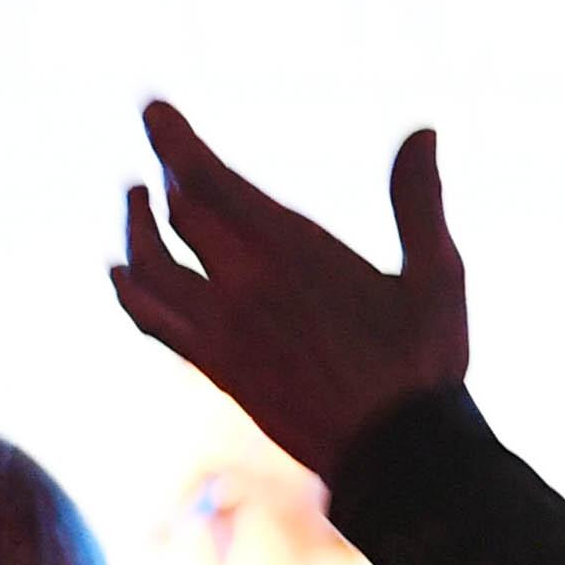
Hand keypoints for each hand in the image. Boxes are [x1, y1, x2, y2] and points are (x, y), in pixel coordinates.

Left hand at [114, 106, 473, 485]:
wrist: (395, 456)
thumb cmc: (423, 365)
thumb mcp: (438, 276)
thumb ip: (419, 201)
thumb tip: (424, 131)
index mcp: (291, 251)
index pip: (208, 180)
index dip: (173, 140)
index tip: (153, 108)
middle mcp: (242, 285)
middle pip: (176, 213)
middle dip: (166, 171)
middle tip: (163, 144)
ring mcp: (220, 330)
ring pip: (149, 264)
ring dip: (135, 225)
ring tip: (134, 198)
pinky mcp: (215, 367)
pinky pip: (151, 319)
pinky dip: (129, 288)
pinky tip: (126, 273)